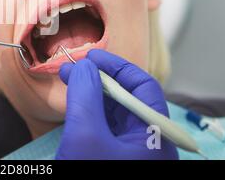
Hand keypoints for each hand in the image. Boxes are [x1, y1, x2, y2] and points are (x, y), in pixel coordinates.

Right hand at [56, 49, 177, 159]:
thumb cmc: (89, 177)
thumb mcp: (85, 134)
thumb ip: (85, 95)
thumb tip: (85, 66)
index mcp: (156, 136)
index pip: (144, 87)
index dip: (117, 67)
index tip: (91, 57)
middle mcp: (149, 141)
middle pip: (128, 97)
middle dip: (98, 78)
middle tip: (73, 67)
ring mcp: (132, 151)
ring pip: (115, 111)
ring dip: (91, 92)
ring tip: (68, 79)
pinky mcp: (115, 156)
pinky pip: (106, 126)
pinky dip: (90, 110)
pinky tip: (74, 101)